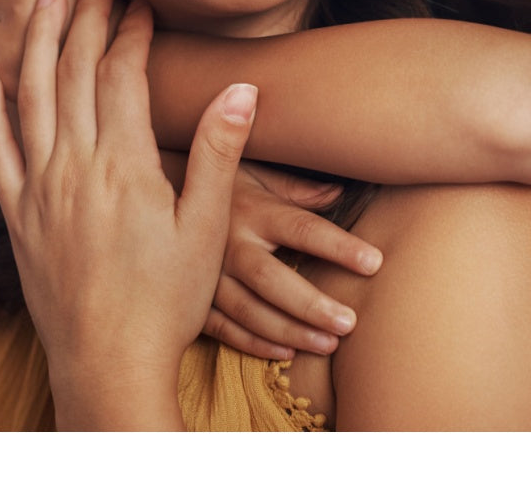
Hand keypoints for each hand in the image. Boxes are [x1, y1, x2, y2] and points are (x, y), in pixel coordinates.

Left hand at [0, 0, 256, 429]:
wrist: (107, 364)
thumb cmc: (167, 301)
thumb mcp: (206, 230)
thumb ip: (217, 155)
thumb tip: (241, 91)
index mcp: (123, 168)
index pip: (122, 76)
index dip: (131, 30)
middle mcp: (73, 170)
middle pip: (75, 73)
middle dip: (88, 17)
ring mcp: (38, 191)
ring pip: (31, 98)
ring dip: (38, 41)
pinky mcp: (17, 216)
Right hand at [204, 162, 382, 359]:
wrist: (156, 197)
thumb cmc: (222, 184)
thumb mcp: (257, 174)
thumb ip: (297, 187)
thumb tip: (339, 192)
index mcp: (252, 209)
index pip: (303, 228)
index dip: (339, 246)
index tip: (374, 263)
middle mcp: (228, 243)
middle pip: (272, 280)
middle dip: (311, 305)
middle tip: (349, 323)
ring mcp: (206, 275)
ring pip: (249, 311)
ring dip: (289, 332)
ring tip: (328, 345)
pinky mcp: (191, 298)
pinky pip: (223, 328)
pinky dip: (253, 344)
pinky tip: (285, 355)